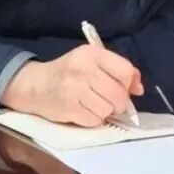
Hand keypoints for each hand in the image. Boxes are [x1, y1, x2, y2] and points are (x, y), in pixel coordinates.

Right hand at [0, 45, 142, 126]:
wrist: (33, 85)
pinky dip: (91, 119)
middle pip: (119, 95)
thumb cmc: (67, 73)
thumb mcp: (91, 62)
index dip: (127, 84)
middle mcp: (83, 69)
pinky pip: (95, 120)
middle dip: (116, 102)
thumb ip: (117, 70)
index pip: (125, 71)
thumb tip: (139, 89)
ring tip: (90, 104)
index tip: (120, 88)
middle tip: (103, 99)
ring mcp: (75, 89)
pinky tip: (81, 110)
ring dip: (103, 111)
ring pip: (109, 109)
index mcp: (91, 53)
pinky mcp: (69, 107)